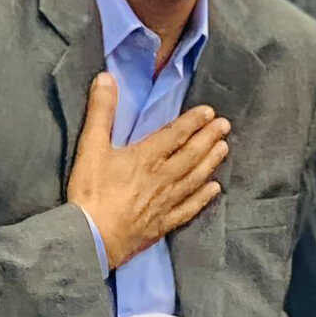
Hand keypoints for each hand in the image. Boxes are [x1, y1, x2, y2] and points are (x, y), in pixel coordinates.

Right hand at [67, 72, 229, 269]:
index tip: (209, 111)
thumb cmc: (90, 192)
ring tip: (224, 149)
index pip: (176, 134)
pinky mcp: (162, 224)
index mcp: (147, 157)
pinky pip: (189, 209)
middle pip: (191, 155)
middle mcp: (162, 178)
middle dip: (209, 138)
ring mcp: (165, 202)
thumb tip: (106, 77)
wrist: (90, 239)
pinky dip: (202, 198)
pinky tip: (214, 190)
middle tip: (225, 125)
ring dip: (211, 162)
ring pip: (195, 178)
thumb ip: (101, 111)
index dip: (193, 122)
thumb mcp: (90, 147)